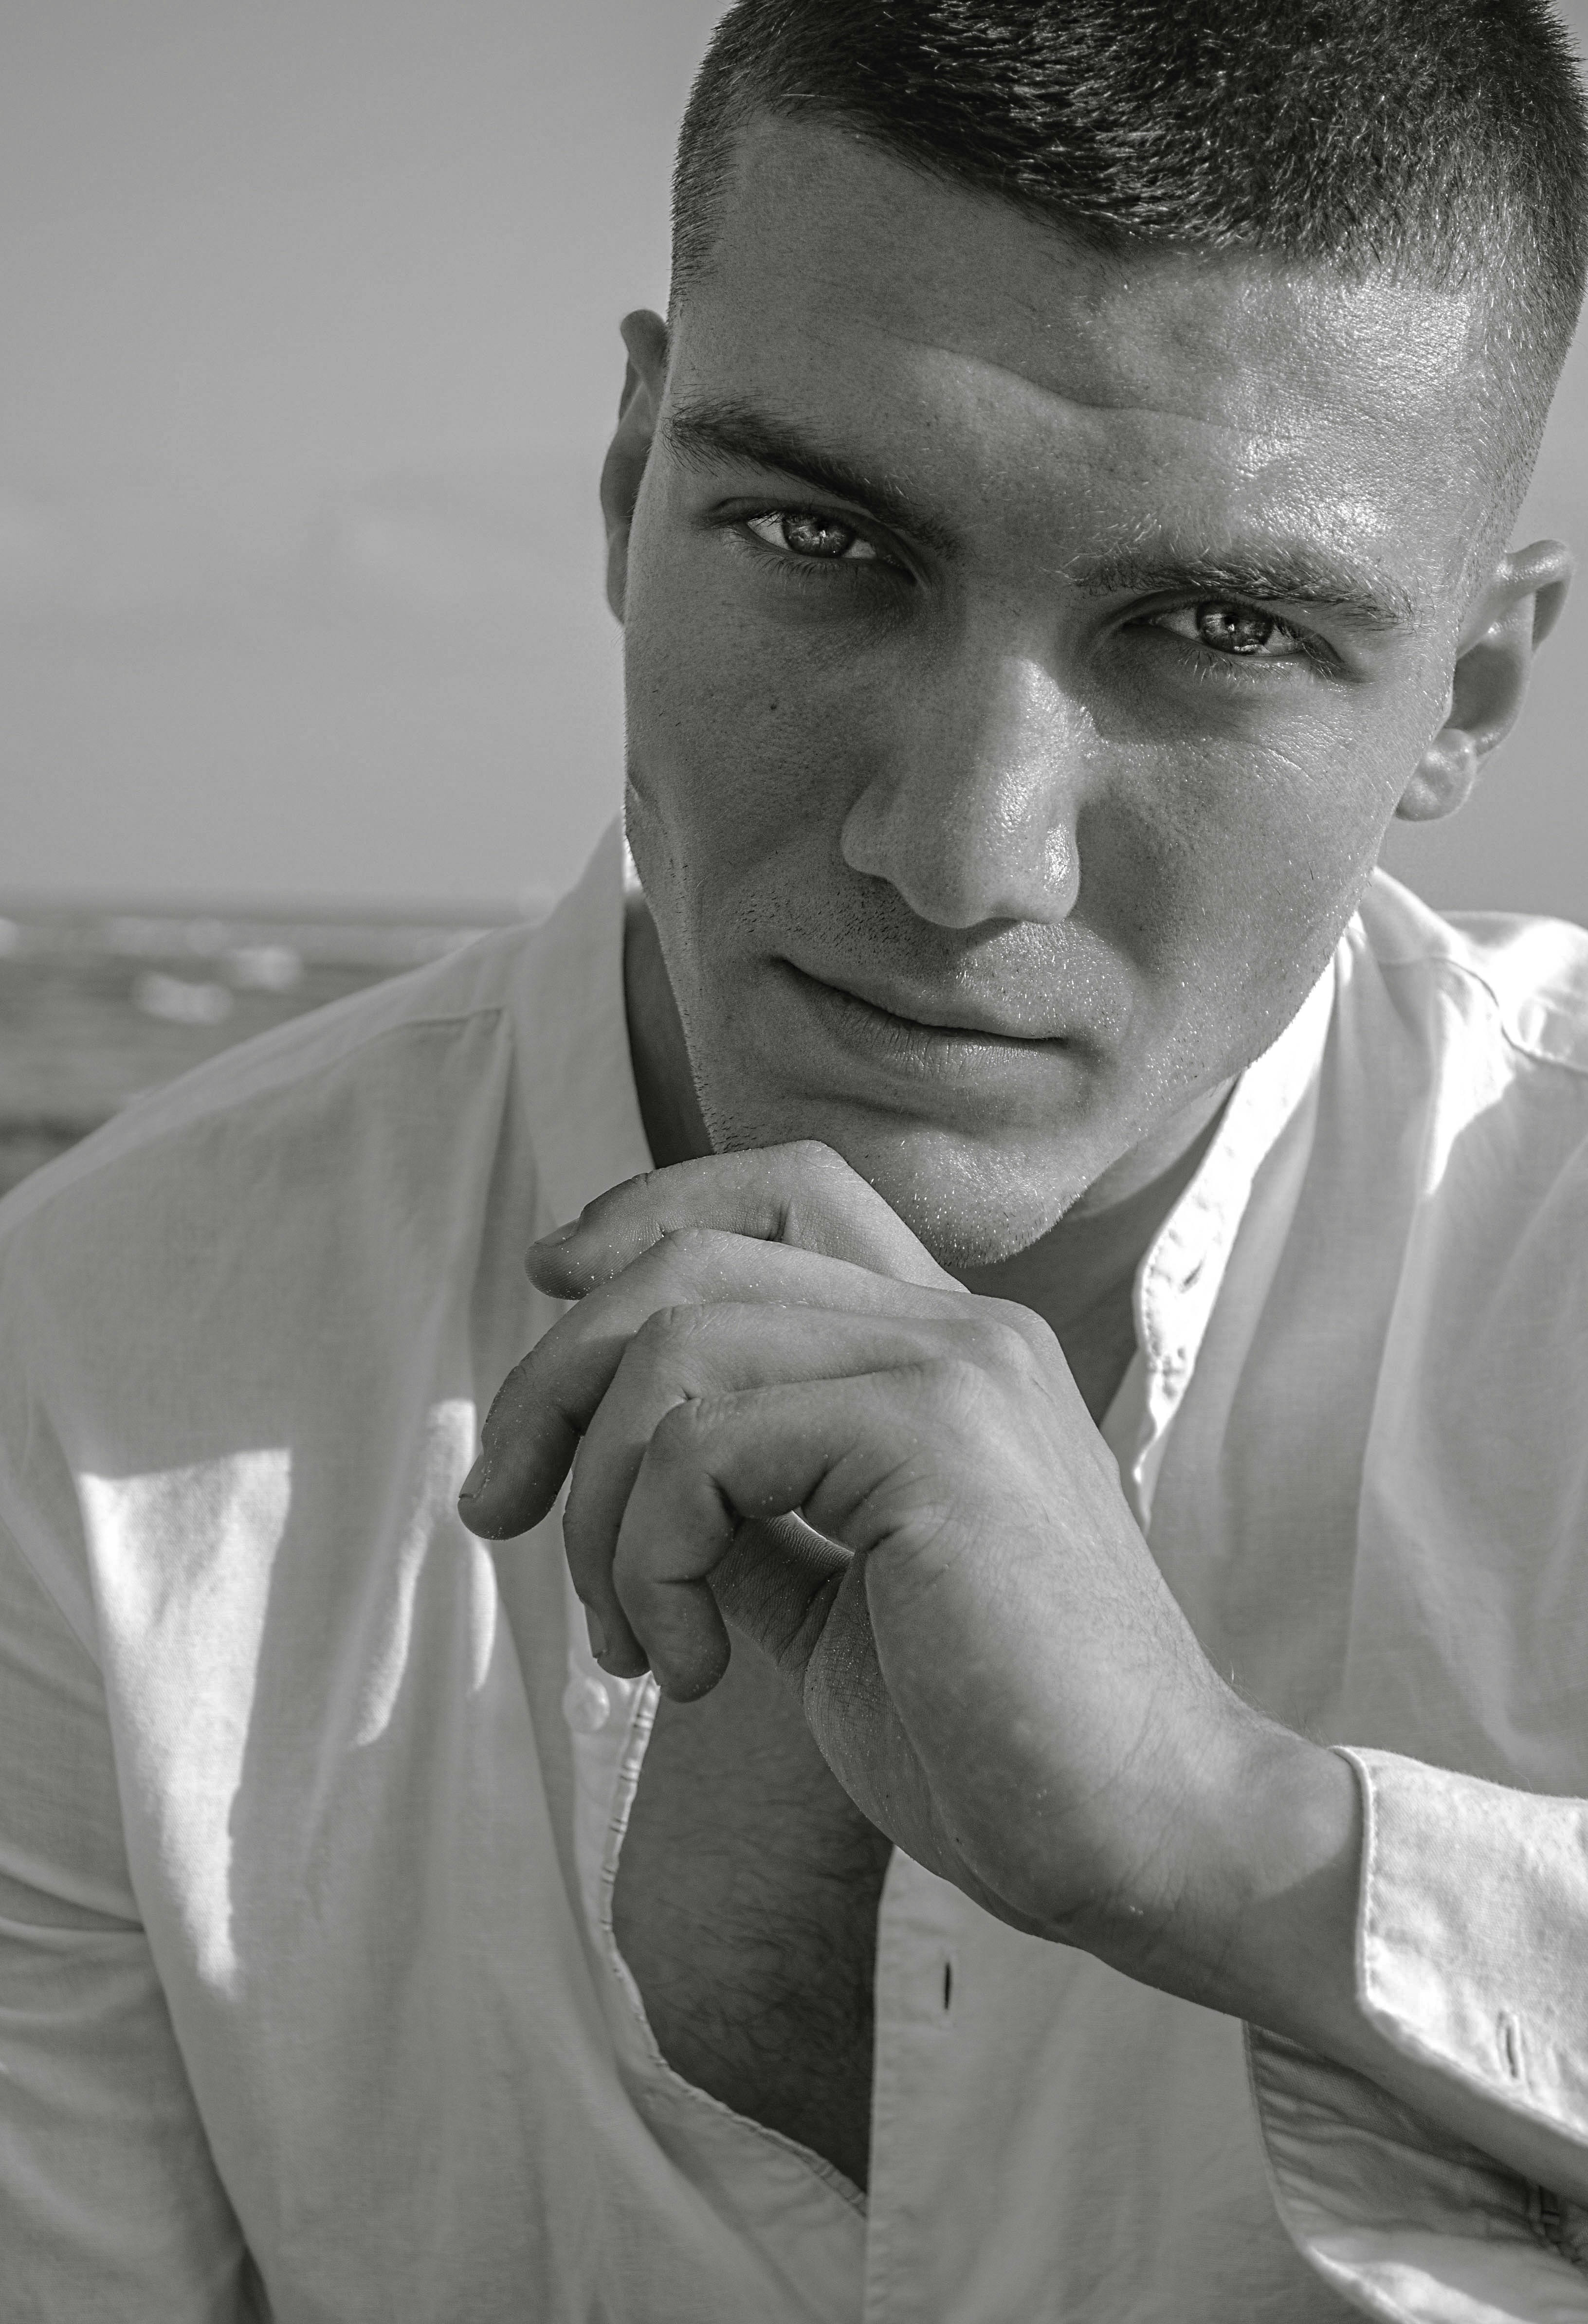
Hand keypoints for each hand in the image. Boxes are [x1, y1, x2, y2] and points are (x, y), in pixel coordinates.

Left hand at [457, 1140, 1338, 1988]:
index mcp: (952, 1350)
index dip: (649, 1211)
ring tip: (631, 1638)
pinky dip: (654, 1558)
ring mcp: (960, 1368)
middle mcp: (962, 1327)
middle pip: (694, 1256)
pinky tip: (691, 1668)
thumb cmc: (997, 1740)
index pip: (787, 1188)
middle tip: (495, 1508)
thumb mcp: (834, 1600)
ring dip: (600, 1504)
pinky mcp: (939, 1438)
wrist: (1149, 1837)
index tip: (547, 1286)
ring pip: (678, 1343)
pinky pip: (707, 1444)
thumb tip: (630, 1468)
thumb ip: (752, 1509)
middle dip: (553, 1377)